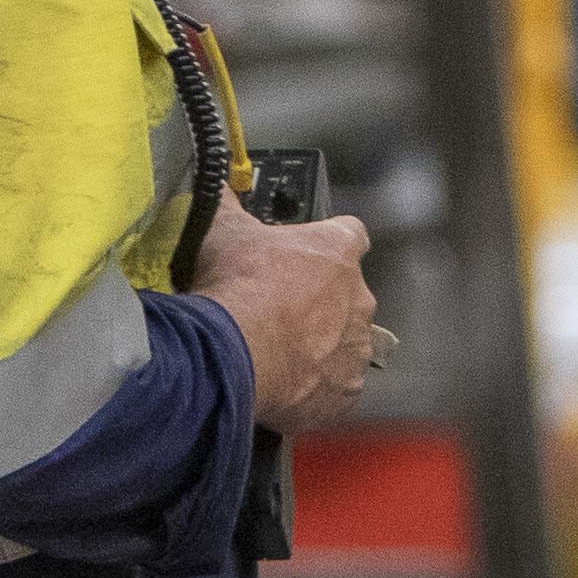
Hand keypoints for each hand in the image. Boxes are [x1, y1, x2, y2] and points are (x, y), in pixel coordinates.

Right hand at [194, 202, 381, 435]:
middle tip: (276, 314)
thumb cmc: (236, 286)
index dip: (326, 246)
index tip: (303, 257)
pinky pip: (336, 389)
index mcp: (338, 250)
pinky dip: (314, 390)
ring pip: (344, 344)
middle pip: (346, 295)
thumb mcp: (224, 231)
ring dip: (318, 348)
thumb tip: (218, 185)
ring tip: (276, 354)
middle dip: (317, 304)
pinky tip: (284, 387)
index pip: (350, 235)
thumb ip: (226, 206)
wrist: (233, 353)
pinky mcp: (346, 392)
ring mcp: (356, 347)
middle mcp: (359, 297)